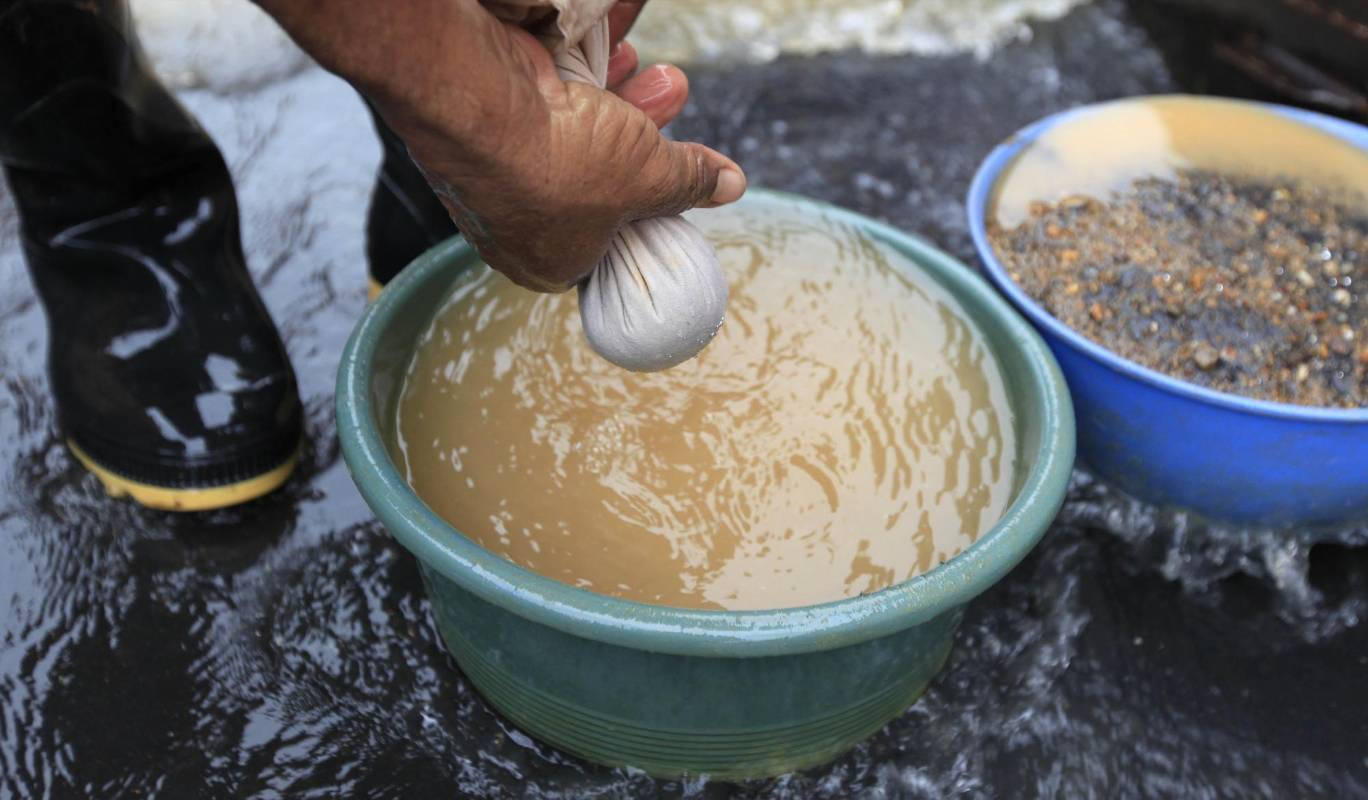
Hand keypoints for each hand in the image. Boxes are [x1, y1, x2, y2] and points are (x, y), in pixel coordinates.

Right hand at [256, 0, 743, 292]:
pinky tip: (608, 39)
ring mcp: (494, 171)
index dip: (651, 199)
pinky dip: (577, 67)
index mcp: (550, 263)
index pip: (612, 240)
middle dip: (644, 126)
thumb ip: (690, 179)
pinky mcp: (483, 119)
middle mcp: (516, 225)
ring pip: (573, 129)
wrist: (475, 102)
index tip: (679, 167)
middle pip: (600, 174)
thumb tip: (729, 186)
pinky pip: (543, 96)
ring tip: (641, 60)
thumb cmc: (561, 163)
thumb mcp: (650, 177)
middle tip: (670, 89)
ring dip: (618, 89)